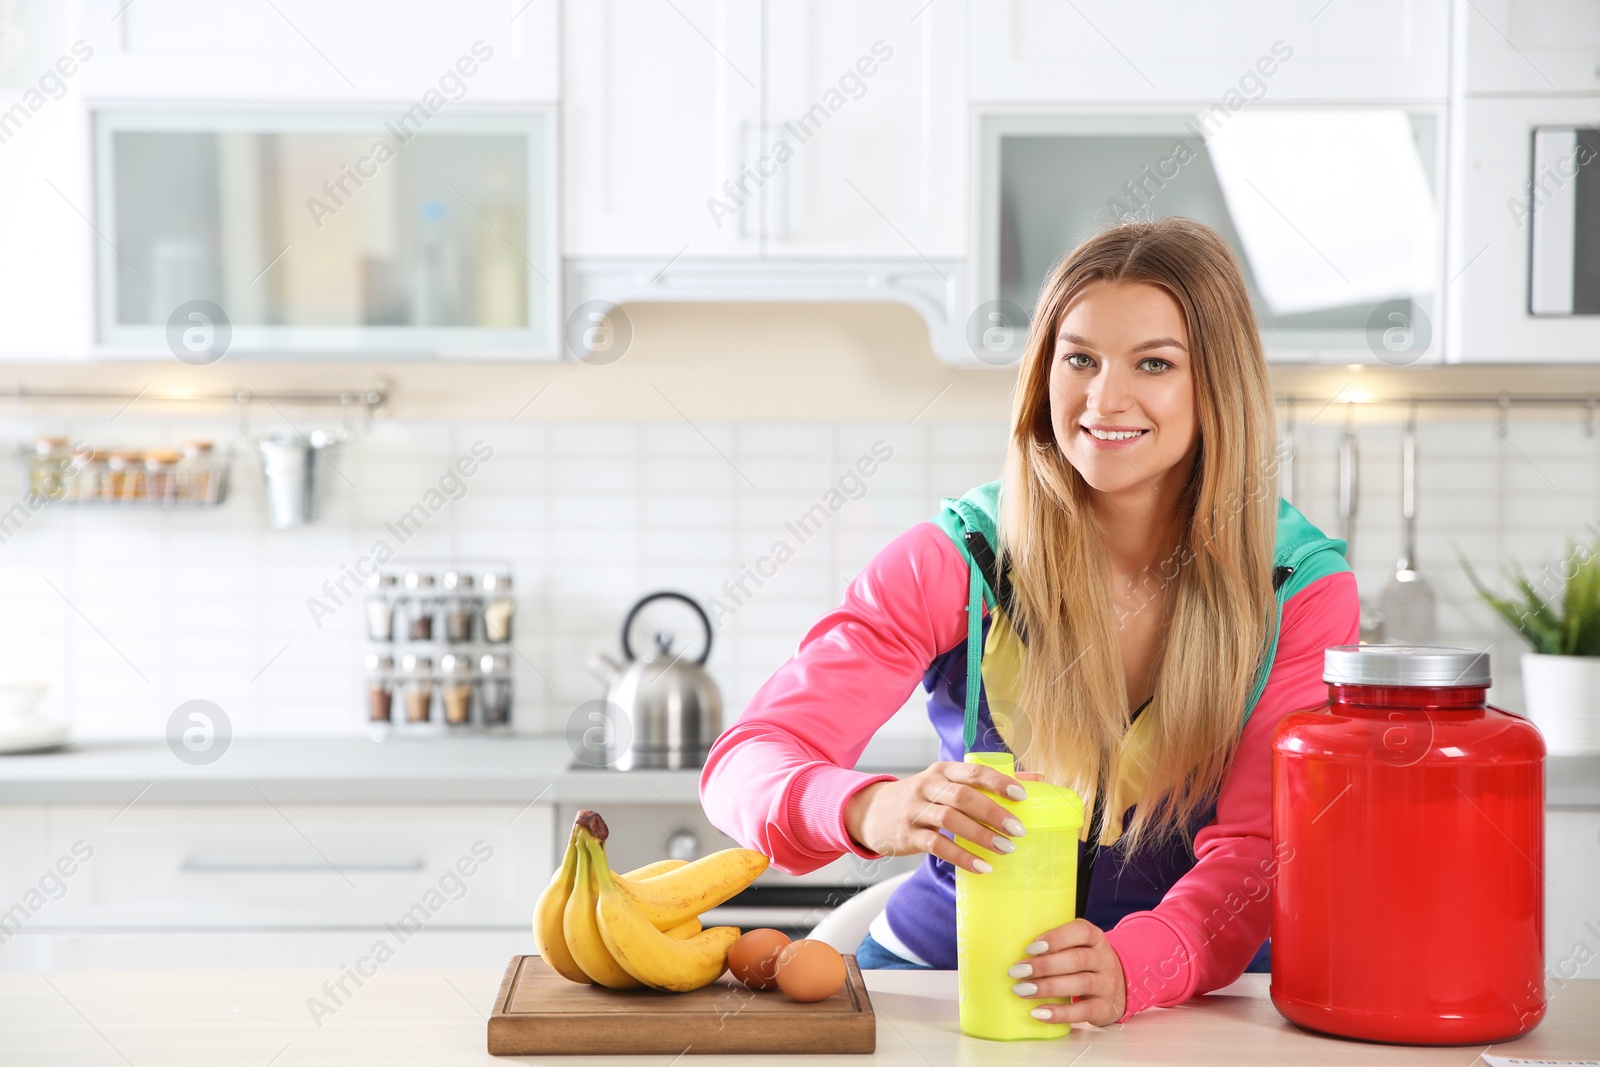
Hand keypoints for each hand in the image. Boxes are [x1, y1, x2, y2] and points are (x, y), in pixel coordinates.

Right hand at [841, 761, 1028, 873]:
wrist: (871, 813)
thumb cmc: (921, 799)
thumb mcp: (947, 784)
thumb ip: (988, 782)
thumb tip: (1037, 779)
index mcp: (943, 771)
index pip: (974, 771)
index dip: (998, 782)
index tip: (1022, 796)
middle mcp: (928, 786)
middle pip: (963, 796)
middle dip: (994, 812)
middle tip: (1019, 830)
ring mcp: (915, 811)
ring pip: (950, 820)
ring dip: (980, 835)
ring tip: (1006, 849)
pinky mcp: (907, 835)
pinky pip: (936, 845)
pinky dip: (961, 856)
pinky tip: (982, 867)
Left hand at [1006, 918, 1126, 1025]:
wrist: (1120, 986)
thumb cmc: (1085, 962)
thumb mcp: (1078, 946)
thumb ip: (1055, 944)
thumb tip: (1010, 946)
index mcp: (1095, 939)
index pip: (1081, 932)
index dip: (1056, 939)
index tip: (1030, 948)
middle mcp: (1104, 960)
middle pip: (1077, 960)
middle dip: (1044, 966)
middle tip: (1017, 971)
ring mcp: (1106, 985)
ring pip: (1080, 984)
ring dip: (1048, 988)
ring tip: (1022, 990)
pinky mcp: (1104, 1008)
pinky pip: (1084, 1011)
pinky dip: (1060, 1013)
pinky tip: (1039, 1012)